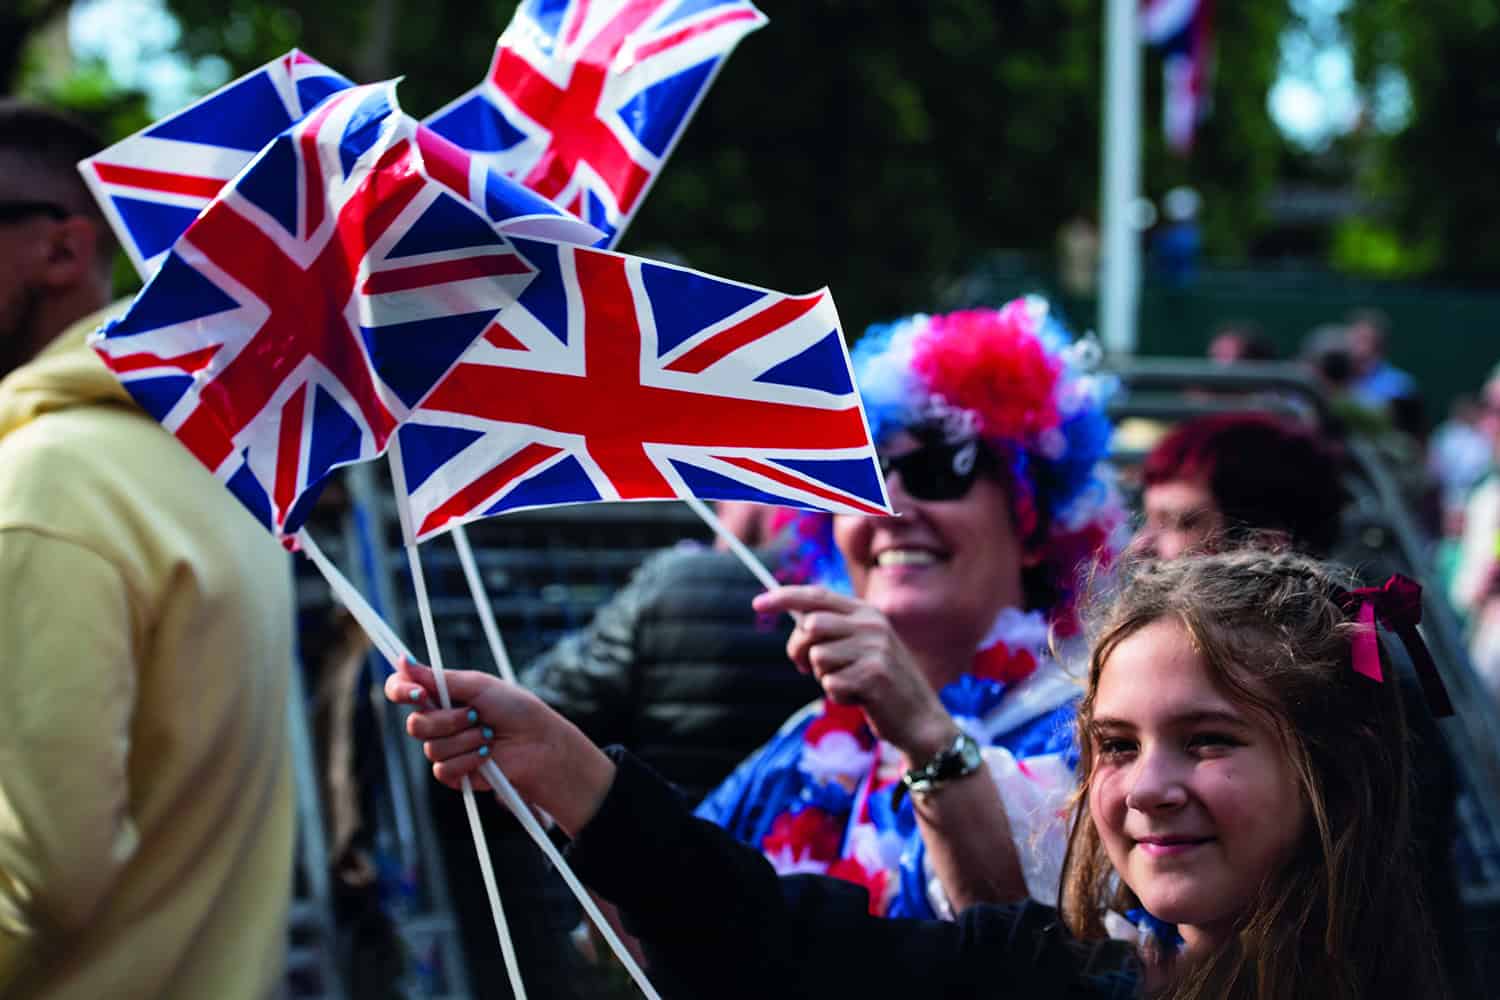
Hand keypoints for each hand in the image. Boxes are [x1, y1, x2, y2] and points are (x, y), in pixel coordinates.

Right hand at [384, 661, 615, 836]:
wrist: (538, 744)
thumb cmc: (515, 709)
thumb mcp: (478, 685)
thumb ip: (437, 678)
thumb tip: (402, 661)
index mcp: (441, 696)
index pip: (401, 690)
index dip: (400, 690)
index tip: (418, 693)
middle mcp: (439, 721)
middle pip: (414, 724)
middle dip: (447, 720)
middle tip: (475, 714)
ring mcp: (445, 748)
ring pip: (431, 747)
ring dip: (465, 739)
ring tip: (489, 734)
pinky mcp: (454, 773)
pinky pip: (442, 769)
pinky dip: (468, 760)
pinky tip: (487, 755)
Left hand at [753, 586, 957, 759]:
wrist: (920, 719)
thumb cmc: (880, 685)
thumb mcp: (859, 649)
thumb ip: (831, 632)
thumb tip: (795, 622)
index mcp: (866, 612)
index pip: (817, 595)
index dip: (784, 597)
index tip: (757, 604)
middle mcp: (872, 625)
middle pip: (810, 626)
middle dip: (799, 650)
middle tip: (807, 669)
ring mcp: (875, 649)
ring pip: (818, 657)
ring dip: (824, 678)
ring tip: (849, 685)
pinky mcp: (874, 676)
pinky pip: (830, 684)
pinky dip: (838, 696)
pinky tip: (860, 699)